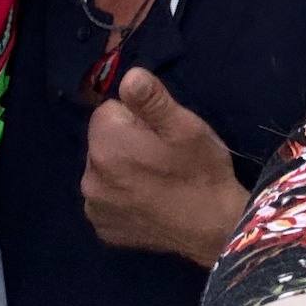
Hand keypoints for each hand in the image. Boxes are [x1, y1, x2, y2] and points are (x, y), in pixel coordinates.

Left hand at [82, 69, 252, 266]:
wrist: (216, 229)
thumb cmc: (202, 172)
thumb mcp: (185, 127)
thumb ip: (152, 99)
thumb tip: (129, 76)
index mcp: (106, 146)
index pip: (110, 111)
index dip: (139, 118)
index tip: (162, 135)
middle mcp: (89, 178)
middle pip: (105, 141)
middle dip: (128, 142)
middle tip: (164, 158)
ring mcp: (95, 208)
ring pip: (105, 170)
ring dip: (124, 170)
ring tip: (160, 181)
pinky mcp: (104, 229)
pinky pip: (107, 200)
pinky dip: (124, 198)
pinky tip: (151, 202)